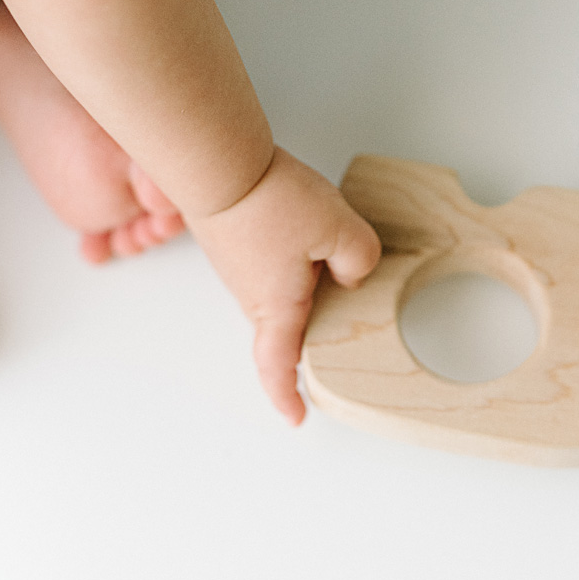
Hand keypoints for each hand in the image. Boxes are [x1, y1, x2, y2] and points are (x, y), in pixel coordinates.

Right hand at [187, 148, 380, 423]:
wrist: (219, 163)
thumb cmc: (267, 200)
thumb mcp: (340, 230)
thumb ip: (359, 259)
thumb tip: (349, 272)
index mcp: (276, 308)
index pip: (279, 367)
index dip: (287, 396)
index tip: (296, 416)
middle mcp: (250, 295)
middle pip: (287, 328)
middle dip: (316, 326)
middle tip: (342, 310)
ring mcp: (239, 268)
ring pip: (281, 292)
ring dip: (308, 281)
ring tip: (332, 250)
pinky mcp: (236, 243)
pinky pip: (271, 264)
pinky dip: (294, 257)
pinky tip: (310, 230)